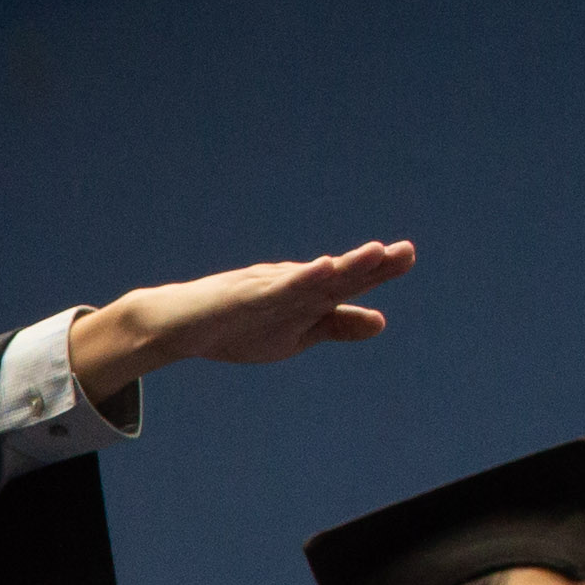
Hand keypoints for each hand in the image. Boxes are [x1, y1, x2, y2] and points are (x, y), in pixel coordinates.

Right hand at [66, 243, 417, 393]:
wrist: (177, 327)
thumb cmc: (237, 327)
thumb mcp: (297, 334)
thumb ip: (336, 326)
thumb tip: (381, 322)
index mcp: (307, 296)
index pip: (348, 283)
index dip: (377, 270)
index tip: (407, 255)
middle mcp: (291, 284)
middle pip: (336, 275)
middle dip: (369, 264)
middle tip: (403, 251)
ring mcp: (267, 289)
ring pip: (312, 278)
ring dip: (342, 266)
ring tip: (374, 253)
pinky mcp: (243, 297)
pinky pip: (276, 290)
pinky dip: (300, 279)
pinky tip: (322, 268)